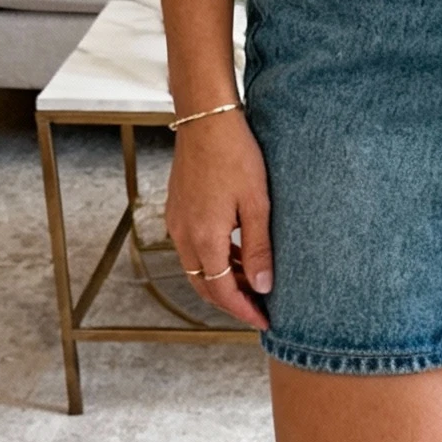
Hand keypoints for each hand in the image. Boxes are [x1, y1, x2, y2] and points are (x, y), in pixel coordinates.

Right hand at [165, 111, 271, 330]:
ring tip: (253, 282)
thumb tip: (262, 285)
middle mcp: (183, 234)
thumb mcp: (257, 204)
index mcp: (204, 237)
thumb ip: (258, 248)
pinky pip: (193, 248)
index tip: (264, 321)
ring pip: (198, 268)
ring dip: (223, 280)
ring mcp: (177, 221)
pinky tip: (236, 254)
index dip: (243, 310)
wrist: (206, 119)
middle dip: (231, 302)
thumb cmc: (235, 155)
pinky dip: (214, 260)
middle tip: (259, 309)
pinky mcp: (178, 209)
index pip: (221, 291)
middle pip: (204, 286)